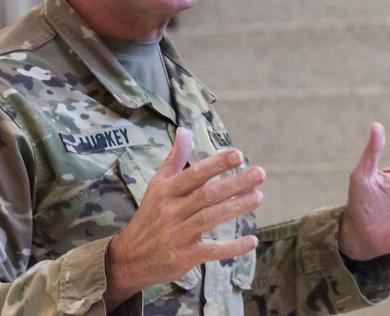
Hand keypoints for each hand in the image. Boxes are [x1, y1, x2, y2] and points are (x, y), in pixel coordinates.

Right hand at [105, 127, 264, 307]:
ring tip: (258, 197)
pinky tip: (251, 240)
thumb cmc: (149, 217)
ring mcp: (177, 234)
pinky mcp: (183, 257)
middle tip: (259, 173)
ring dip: (237, 207)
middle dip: (235, 183)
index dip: (217, 164)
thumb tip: (184, 131)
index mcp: (166, 191)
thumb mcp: (156, 186)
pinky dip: (232, 247)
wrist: (130, 257)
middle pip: (207, 194)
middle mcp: (171, 210)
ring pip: (211, 217)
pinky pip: (211, 250)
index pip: (194, 174)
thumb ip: (173, 159)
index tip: (238, 155)